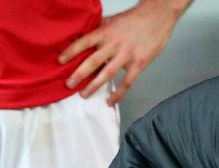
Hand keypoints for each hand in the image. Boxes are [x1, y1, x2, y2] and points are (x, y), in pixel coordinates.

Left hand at [59, 0, 186, 105]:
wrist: (158, 16)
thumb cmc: (135, 18)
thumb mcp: (113, 20)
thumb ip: (99, 29)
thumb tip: (83, 34)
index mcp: (106, 32)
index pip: (84, 42)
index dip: (71, 52)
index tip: (60, 61)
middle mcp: (114, 44)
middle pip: (93, 61)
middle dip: (79, 74)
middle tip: (68, 85)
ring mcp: (127, 54)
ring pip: (107, 73)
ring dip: (94, 86)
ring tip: (83, 95)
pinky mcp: (139, 63)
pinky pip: (127, 82)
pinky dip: (119, 93)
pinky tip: (110, 101)